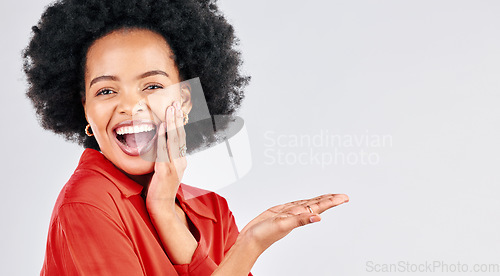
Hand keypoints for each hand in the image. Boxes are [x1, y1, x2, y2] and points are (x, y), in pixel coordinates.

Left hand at [145, 101, 186, 215]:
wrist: (162, 208)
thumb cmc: (159, 190)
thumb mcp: (163, 171)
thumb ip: (162, 158)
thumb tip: (157, 145)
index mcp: (180, 161)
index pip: (180, 138)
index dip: (178, 123)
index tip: (176, 109)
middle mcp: (180, 161)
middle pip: (179, 135)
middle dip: (177, 118)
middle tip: (175, 103)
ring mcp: (174, 166)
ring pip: (174, 140)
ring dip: (172, 123)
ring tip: (171, 109)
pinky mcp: (165, 171)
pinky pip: (164, 150)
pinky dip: (163, 137)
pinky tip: (162, 127)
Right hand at [240, 194, 348, 253]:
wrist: (249, 241)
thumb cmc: (263, 236)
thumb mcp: (283, 225)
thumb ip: (300, 221)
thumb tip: (318, 217)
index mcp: (299, 217)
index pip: (319, 206)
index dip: (332, 201)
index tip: (344, 198)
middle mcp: (296, 215)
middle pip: (316, 204)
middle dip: (329, 200)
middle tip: (343, 196)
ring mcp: (288, 214)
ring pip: (307, 204)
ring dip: (319, 200)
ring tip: (329, 196)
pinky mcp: (279, 213)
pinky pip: (294, 205)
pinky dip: (302, 202)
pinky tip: (306, 202)